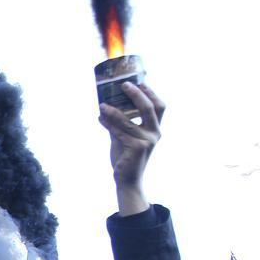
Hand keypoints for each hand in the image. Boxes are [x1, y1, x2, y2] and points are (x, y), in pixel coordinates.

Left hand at [98, 82, 163, 216]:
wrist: (127, 179)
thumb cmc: (126, 156)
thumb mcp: (124, 135)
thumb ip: (120, 121)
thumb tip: (106, 104)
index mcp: (155, 129)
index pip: (159, 106)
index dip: (151, 92)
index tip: (138, 81)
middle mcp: (155, 133)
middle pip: (150, 107)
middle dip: (137, 94)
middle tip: (123, 85)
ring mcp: (147, 141)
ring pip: (129, 120)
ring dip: (114, 110)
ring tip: (102, 104)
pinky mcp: (137, 148)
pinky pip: (120, 131)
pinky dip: (108, 123)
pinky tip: (100, 117)